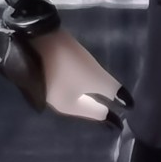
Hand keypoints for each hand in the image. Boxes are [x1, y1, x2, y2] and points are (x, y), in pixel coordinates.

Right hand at [0, 22, 127, 123]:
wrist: (32, 38)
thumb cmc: (66, 62)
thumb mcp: (93, 76)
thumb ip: (111, 90)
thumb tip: (128, 105)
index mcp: (68, 105)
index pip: (95, 113)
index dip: (110, 115)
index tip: (119, 124)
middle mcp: (55, 100)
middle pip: (82, 105)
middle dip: (96, 106)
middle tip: (110, 108)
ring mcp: (47, 86)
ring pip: (73, 93)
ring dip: (86, 94)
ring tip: (98, 93)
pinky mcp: (43, 71)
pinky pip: (65, 81)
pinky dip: (76, 82)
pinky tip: (79, 77)